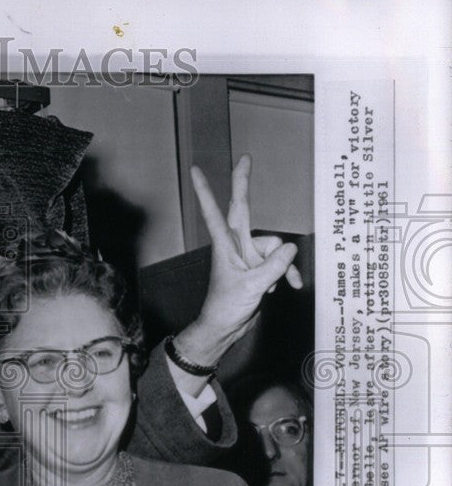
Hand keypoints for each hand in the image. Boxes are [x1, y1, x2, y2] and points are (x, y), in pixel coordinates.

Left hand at [177, 155, 302, 366]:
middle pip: (244, 209)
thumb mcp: (252, 286)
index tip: (196, 170)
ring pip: (275, 246)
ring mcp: (248, 256)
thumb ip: (274, 265)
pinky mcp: (258, 268)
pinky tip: (286, 287)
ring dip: (282, 265)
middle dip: (244, 184)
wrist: (225, 329)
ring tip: (272, 286)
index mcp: (225, 245)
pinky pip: (280, 261)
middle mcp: (236, 245)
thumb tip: (290, 247)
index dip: (206, 190)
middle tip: (245, 156)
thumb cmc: (227, 308)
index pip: (215, 211)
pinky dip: (285, 273)